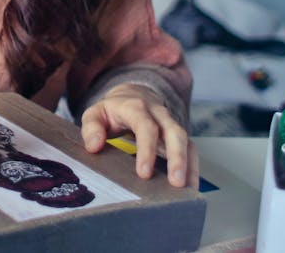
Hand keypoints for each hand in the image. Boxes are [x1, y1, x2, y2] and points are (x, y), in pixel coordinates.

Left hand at [79, 83, 197, 187]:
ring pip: (186, 141)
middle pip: (174, 132)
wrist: (132, 94)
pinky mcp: (178, 134)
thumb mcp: (95, 114)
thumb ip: (91, 128)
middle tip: (176, 183)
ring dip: (189, 165)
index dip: (147, 149)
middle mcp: (158, 113)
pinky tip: (191, 186)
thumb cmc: (112, 110)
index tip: (144, 173)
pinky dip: (193, 167)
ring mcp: (171, 123)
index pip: (146, 126)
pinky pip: (191, 148)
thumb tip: (94, 146)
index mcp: (136, 107)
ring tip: (188, 189)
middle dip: (177, 158)